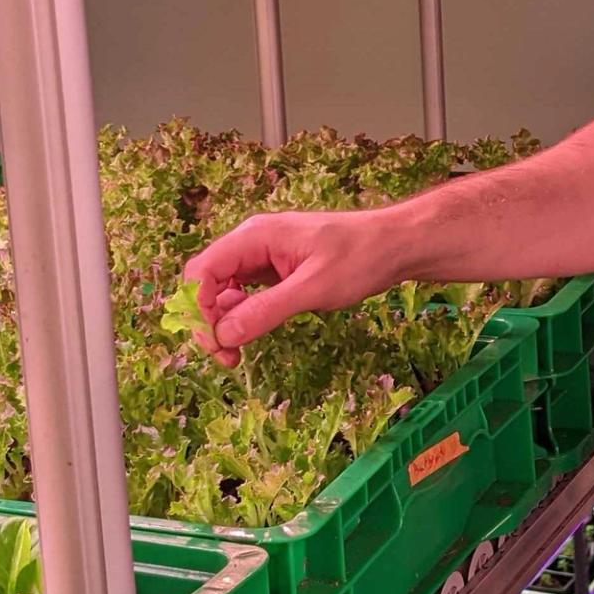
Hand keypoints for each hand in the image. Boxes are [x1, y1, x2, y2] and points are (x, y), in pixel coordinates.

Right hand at [181, 210, 405, 365]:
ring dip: (223, 322)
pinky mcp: (275, 269)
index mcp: (255, 236)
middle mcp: (252, 242)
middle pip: (207, 282)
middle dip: (208, 320)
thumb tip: (223, 334)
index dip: (198, 308)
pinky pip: (245, 293)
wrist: (394, 245)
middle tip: (226, 358)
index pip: (202, 271)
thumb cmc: (359, 258)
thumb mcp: (313, 288)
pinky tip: (251, 333)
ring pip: (223, 290)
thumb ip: (267, 310)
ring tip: (236, 355)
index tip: (215, 343)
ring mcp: (263, 255)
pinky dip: (242, 315)